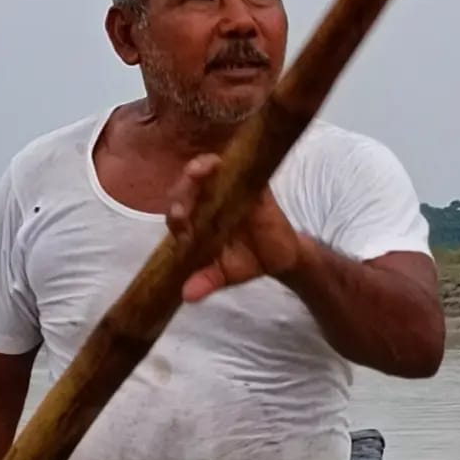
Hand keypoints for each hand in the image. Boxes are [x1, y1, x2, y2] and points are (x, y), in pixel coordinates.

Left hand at [166, 154, 303, 303]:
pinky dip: (230, 164)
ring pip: (206, 173)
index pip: (177, 215)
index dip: (177, 214)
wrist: (282, 258)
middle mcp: (206, 203)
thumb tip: (187, 296)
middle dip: (184, 189)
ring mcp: (226, 190)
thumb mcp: (226, 276)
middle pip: (186, 190)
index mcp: (195, 224)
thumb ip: (206, 282)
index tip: (180, 218)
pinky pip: (237, 168)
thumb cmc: (248, 262)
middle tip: (186, 193)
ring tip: (200, 170)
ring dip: (200, 168)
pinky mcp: (249, 184)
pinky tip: (226, 163)